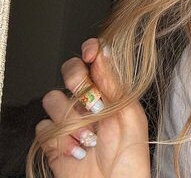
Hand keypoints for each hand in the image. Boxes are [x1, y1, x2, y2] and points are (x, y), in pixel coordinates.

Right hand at [36, 38, 150, 176]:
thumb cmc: (130, 155)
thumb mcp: (130, 115)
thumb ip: (114, 83)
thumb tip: (105, 51)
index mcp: (110, 91)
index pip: (94, 60)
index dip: (89, 51)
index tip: (91, 52)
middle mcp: (87, 102)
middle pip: (69, 72)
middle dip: (77, 82)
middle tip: (92, 100)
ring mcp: (69, 120)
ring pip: (53, 100)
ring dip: (72, 120)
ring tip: (91, 137)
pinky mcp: (53, 141)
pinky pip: (44, 129)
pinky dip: (60, 140)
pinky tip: (78, 150)